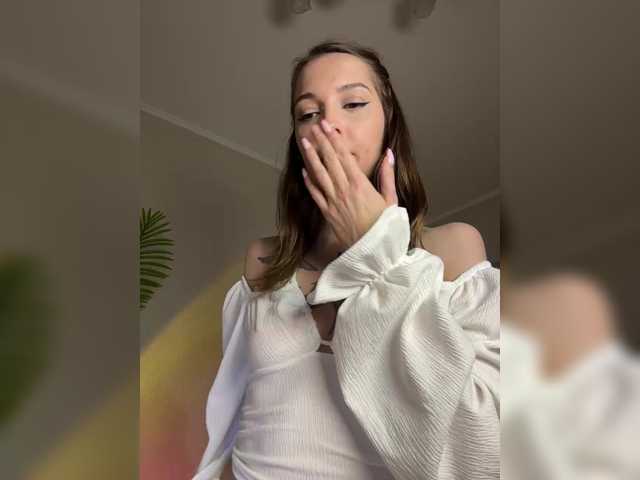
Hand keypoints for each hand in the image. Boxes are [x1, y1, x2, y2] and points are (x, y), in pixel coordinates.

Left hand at [300, 119, 398, 250]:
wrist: (374, 253)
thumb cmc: (386, 227)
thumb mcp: (391, 199)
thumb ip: (387, 175)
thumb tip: (388, 153)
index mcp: (360, 184)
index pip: (344, 156)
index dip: (334, 139)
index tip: (328, 126)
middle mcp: (344, 190)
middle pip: (329, 161)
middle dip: (321, 142)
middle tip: (313, 126)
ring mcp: (333, 202)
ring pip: (319, 174)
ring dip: (311, 157)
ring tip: (304, 142)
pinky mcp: (327, 214)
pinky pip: (316, 194)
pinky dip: (309, 181)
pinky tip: (304, 170)